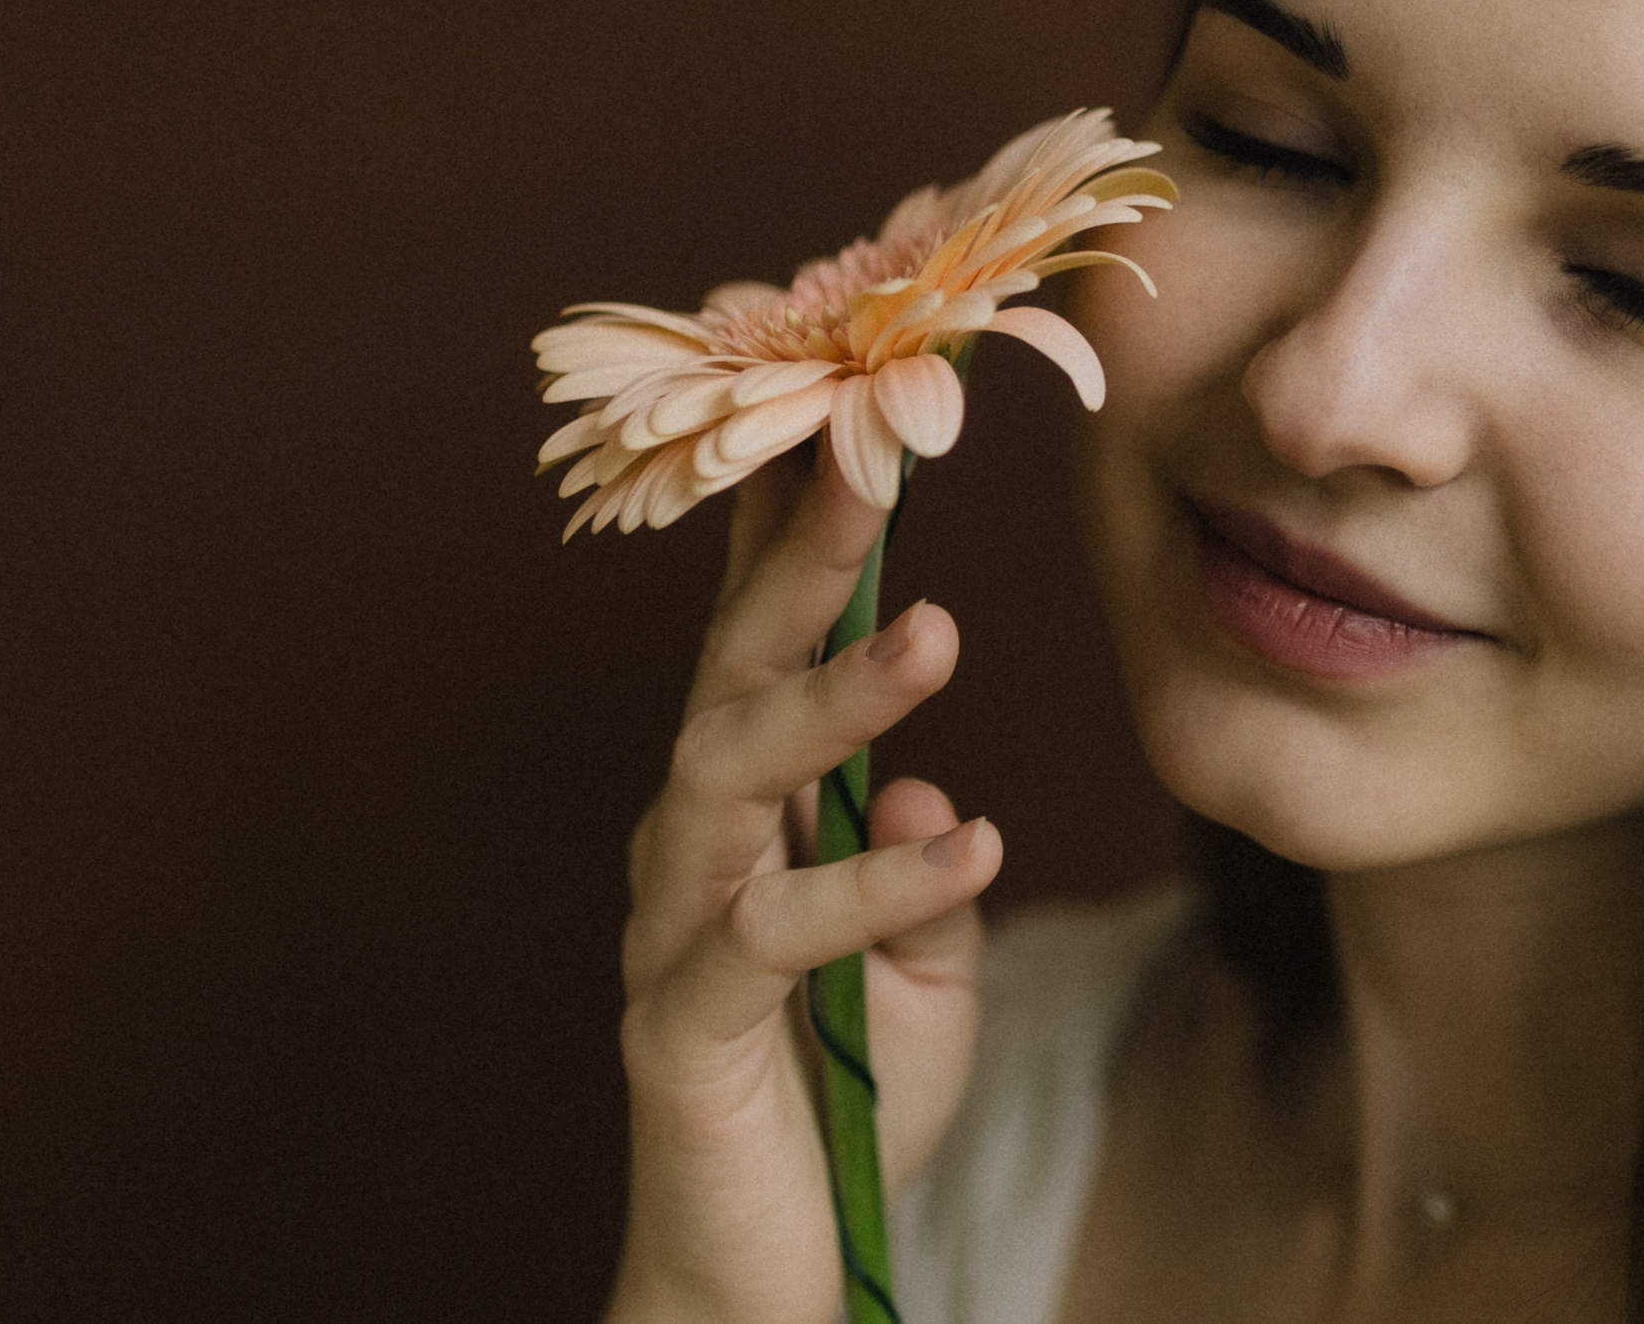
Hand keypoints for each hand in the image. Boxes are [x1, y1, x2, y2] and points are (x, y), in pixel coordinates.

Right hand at [605, 450, 1003, 1323]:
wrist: (765, 1263)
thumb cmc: (846, 1098)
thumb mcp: (928, 975)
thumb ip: (925, 878)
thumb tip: (926, 792)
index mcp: (751, 807)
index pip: (762, 641)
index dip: (786, 525)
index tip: (835, 405)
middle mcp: (694, 842)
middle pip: (732, 669)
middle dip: (795, 557)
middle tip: (869, 457)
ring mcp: (674, 926)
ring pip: (727, 776)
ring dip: (832, 699)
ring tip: (937, 635)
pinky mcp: (681, 1024)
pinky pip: (771, 937)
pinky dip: (873, 890)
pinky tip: (969, 851)